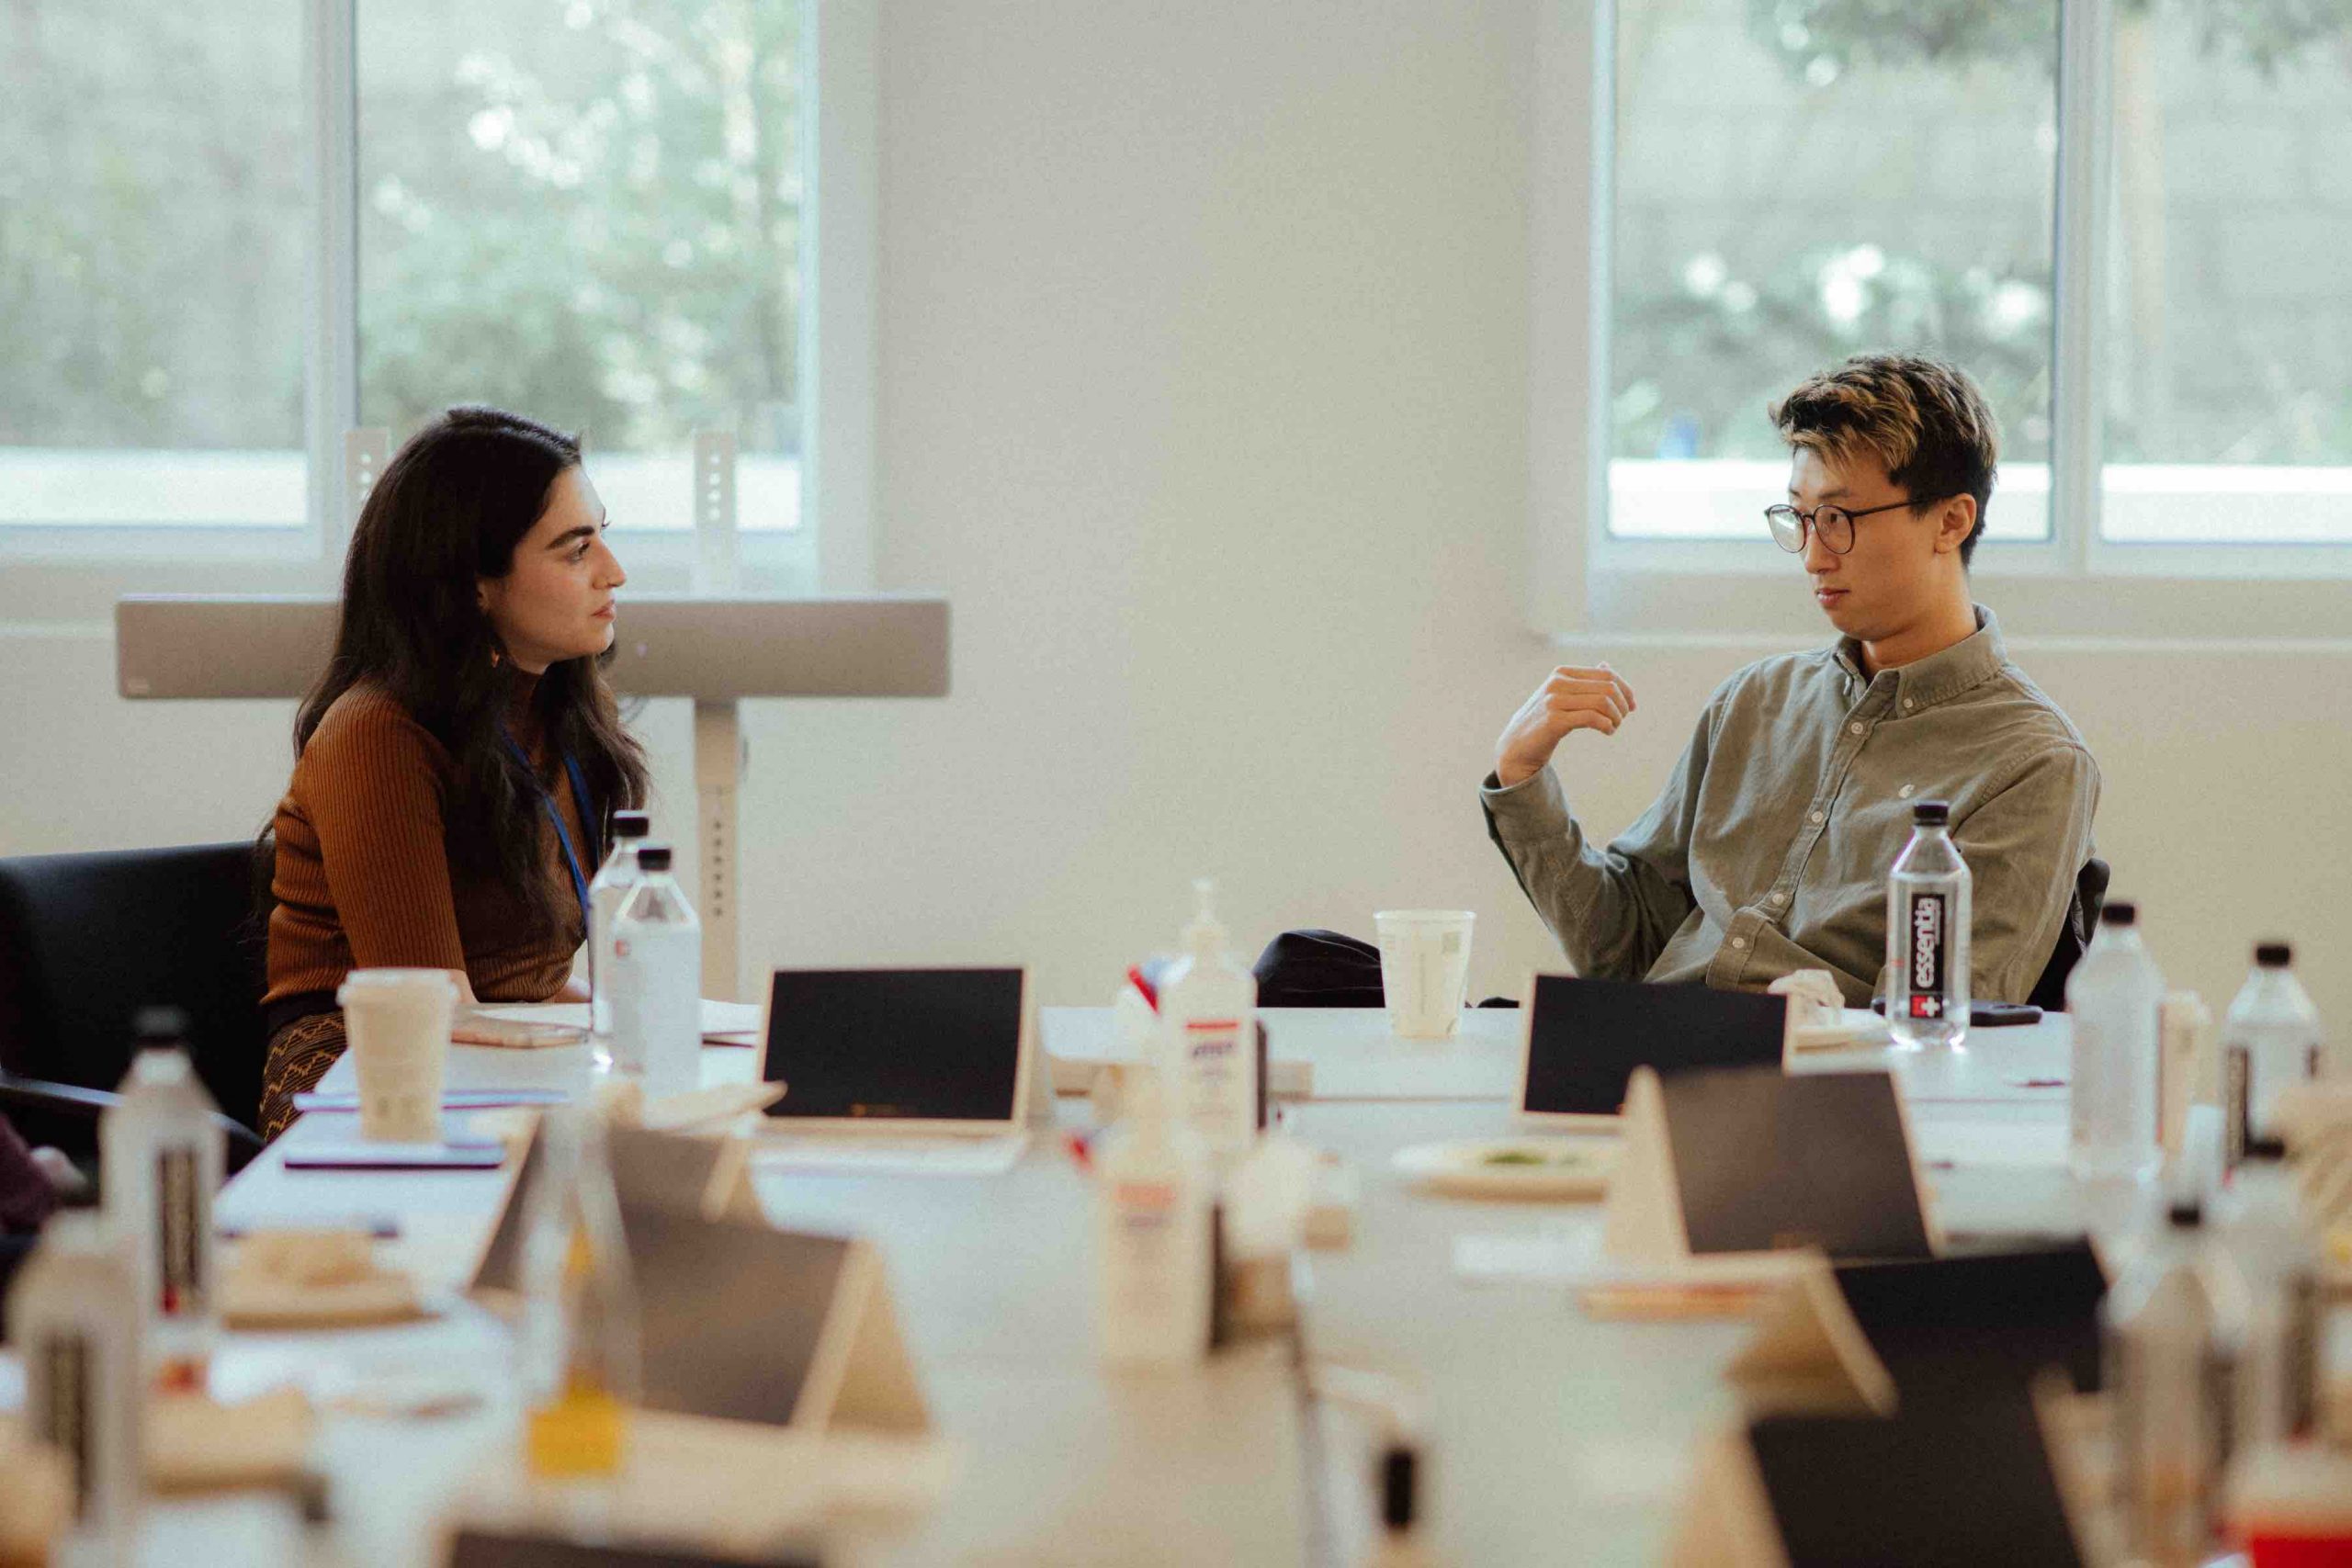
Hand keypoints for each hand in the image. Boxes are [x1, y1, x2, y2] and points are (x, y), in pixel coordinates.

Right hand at [1493, 663, 1635, 786]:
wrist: (1518, 744)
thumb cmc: (1545, 719)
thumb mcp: (1563, 695)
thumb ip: (1584, 681)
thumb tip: (1607, 666)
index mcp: (1563, 672)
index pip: (1607, 674)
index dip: (1626, 690)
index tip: (1632, 706)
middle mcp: (1558, 683)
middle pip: (1608, 687)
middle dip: (1622, 705)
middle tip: (1621, 720)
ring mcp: (1554, 701)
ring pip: (1602, 702)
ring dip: (1616, 717)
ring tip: (1613, 727)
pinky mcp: (1554, 721)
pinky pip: (1592, 718)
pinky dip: (1606, 725)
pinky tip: (1607, 731)